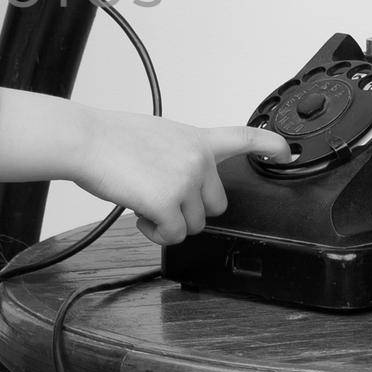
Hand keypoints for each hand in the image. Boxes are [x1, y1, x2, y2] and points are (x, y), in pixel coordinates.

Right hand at [71, 112, 292, 244]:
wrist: (85, 141)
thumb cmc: (110, 139)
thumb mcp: (157, 135)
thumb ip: (179, 155)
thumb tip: (180, 182)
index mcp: (196, 139)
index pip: (243, 138)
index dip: (270, 146)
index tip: (286, 153)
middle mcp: (198, 159)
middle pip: (216, 205)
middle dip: (191, 210)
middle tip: (161, 199)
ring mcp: (186, 180)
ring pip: (194, 225)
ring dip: (170, 223)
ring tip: (144, 202)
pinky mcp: (169, 202)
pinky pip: (174, 235)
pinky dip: (156, 233)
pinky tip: (140, 215)